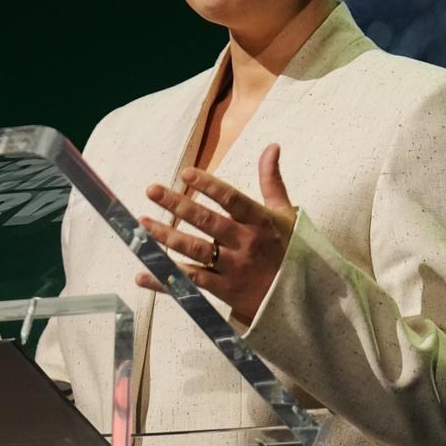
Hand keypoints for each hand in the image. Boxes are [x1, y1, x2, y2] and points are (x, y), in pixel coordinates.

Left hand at [136, 143, 297, 324]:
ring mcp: (233, 269)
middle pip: (207, 222)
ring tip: (143, 223)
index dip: (209, 186)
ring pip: (195, 251)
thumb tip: (271, 146)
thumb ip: (271, 180)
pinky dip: (166, 281)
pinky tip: (143, 274)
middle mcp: (245, 244)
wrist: (303, 299)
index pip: (232, 200)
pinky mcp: (224, 291)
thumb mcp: (285, 214)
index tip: (185, 173)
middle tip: (152, 190)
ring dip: (166, 237)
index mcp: (260, 222)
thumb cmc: (290, 249)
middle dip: (177, 205)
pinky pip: (191, 284)